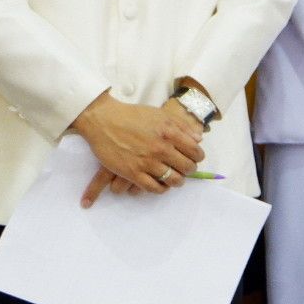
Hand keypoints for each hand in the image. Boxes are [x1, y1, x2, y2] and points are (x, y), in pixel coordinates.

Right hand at [73, 92, 205, 206]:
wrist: (104, 120)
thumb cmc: (133, 115)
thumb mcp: (161, 115)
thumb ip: (182, 127)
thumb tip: (199, 139)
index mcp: (170, 133)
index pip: (195, 152)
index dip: (198, 157)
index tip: (194, 158)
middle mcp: (161, 149)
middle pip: (187, 167)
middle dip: (189, 170)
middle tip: (185, 169)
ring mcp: (146, 162)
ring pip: (172, 180)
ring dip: (177, 181)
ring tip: (175, 179)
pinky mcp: (132, 173)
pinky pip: (153, 188)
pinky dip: (161, 189)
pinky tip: (161, 185)